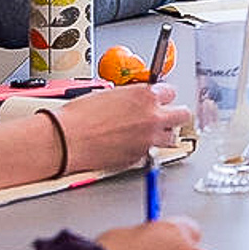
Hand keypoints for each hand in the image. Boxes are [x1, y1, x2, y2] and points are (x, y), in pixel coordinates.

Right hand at [58, 82, 189, 173]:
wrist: (66, 140)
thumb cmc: (79, 116)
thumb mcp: (111, 94)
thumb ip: (133, 97)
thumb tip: (140, 100)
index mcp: (145, 96)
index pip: (171, 92)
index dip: (163, 96)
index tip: (159, 98)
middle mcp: (153, 117)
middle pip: (182, 115)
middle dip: (173, 114)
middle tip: (163, 115)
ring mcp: (149, 139)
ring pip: (171, 137)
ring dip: (163, 133)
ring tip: (148, 133)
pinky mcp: (141, 157)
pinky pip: (153, 151)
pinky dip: (146, 148)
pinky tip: (132, 144)